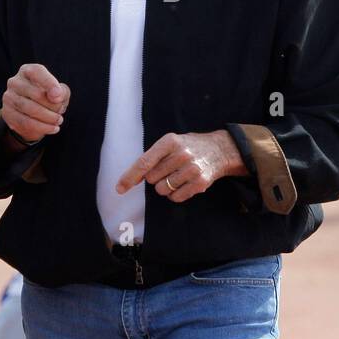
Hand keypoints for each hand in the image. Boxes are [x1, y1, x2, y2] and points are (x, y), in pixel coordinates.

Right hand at [2, 63, 68, 143]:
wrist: (32, 113)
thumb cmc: (48, 96)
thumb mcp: (60, 91)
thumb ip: (61, 91)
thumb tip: (55, 97)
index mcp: (28, 71)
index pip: (37, 72)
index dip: (49, 83)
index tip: (59, 97)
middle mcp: (15, 82)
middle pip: (36, 94)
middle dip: (53, 106)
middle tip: (61, 113)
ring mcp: (9, 97)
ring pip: (30, 109)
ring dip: (48, 118)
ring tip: (58, 121)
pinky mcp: (7, 112)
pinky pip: (25, 122)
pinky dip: (42, 127)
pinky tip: (52, 128)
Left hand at [115, 130, 245, 202]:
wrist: (219, 149)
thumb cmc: (188, 147)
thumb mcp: (171, 143)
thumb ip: (152, 157)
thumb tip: (132, 178)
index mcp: (170, 141)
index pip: (144, 162)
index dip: (130, 177)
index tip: (119, 188)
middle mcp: (181, 154)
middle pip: (152, 178)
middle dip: (155, 178)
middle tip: (168, 169)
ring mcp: (192, 169)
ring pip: (163, 190)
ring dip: (165, 187)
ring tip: (177, 176)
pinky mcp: (200, 183)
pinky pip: (176, 197)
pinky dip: (175, 194)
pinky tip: (184, 184)